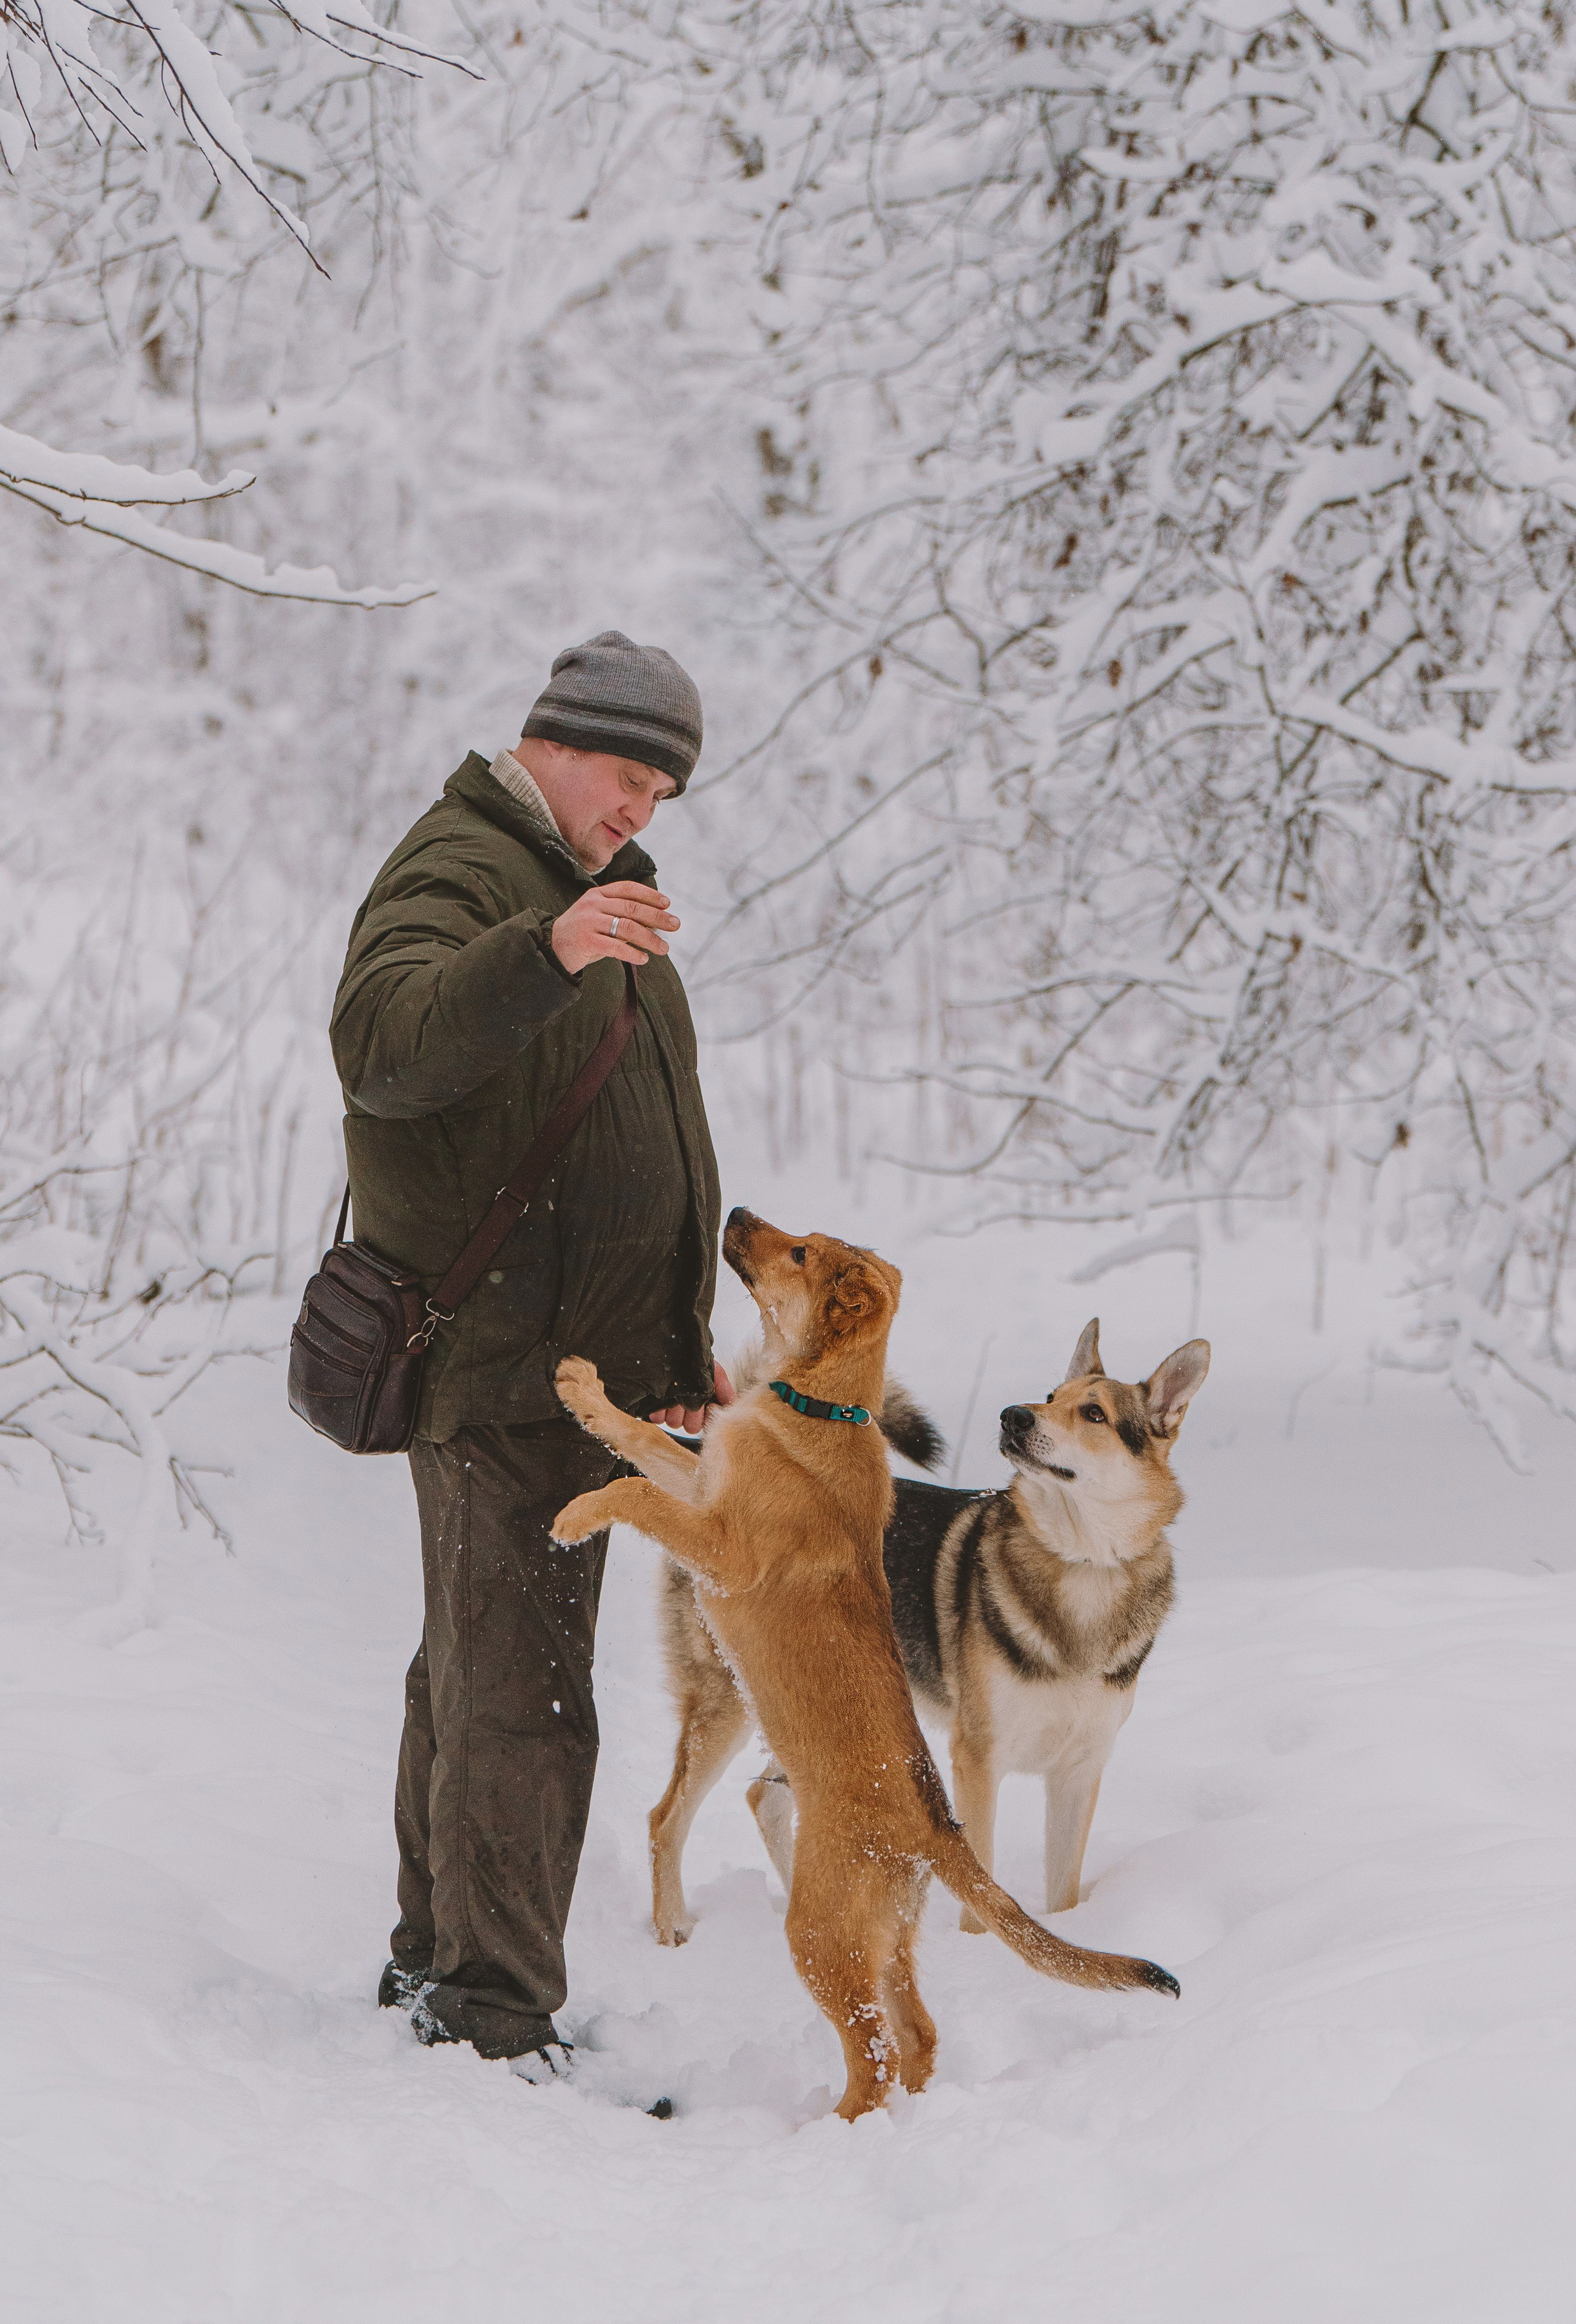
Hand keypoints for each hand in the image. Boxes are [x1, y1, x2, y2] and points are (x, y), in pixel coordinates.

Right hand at [552, 881, 678, 976]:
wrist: (552, 948)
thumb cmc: (583, 933)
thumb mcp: (599, 917)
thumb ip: (621, 916)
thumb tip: (656, 923)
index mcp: (597, 895)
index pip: (628, 888)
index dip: (649, 895)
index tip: (667, 904)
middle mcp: (593, 905)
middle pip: (632, 908)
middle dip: (657, 917)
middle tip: (675, 925)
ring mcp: (589, 922)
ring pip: (627, 927)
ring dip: (650, 939)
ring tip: (664, 949)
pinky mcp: (586, 942)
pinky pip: (616, 947)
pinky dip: (633, 953)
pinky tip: (644, 959)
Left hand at [651, 1362, 735, 1435]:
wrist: (676, 1353)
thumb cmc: (696, 1364)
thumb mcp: (715, 1373)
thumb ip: (725, 1389)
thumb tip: (734, 1405)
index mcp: (704, 1407)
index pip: (708, 1424)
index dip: (708, 1415)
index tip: (708, 1402)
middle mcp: (688, 1413)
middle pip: (692, 1427)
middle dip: (691, 1412)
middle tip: (688, 1396)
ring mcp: (671, 1414)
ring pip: (675, 1424)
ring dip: (675, 1409)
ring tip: (674, 1393)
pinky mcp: (655, 1411)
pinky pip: (658, 1418)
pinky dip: (660, 1408)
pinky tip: (663, 1396)